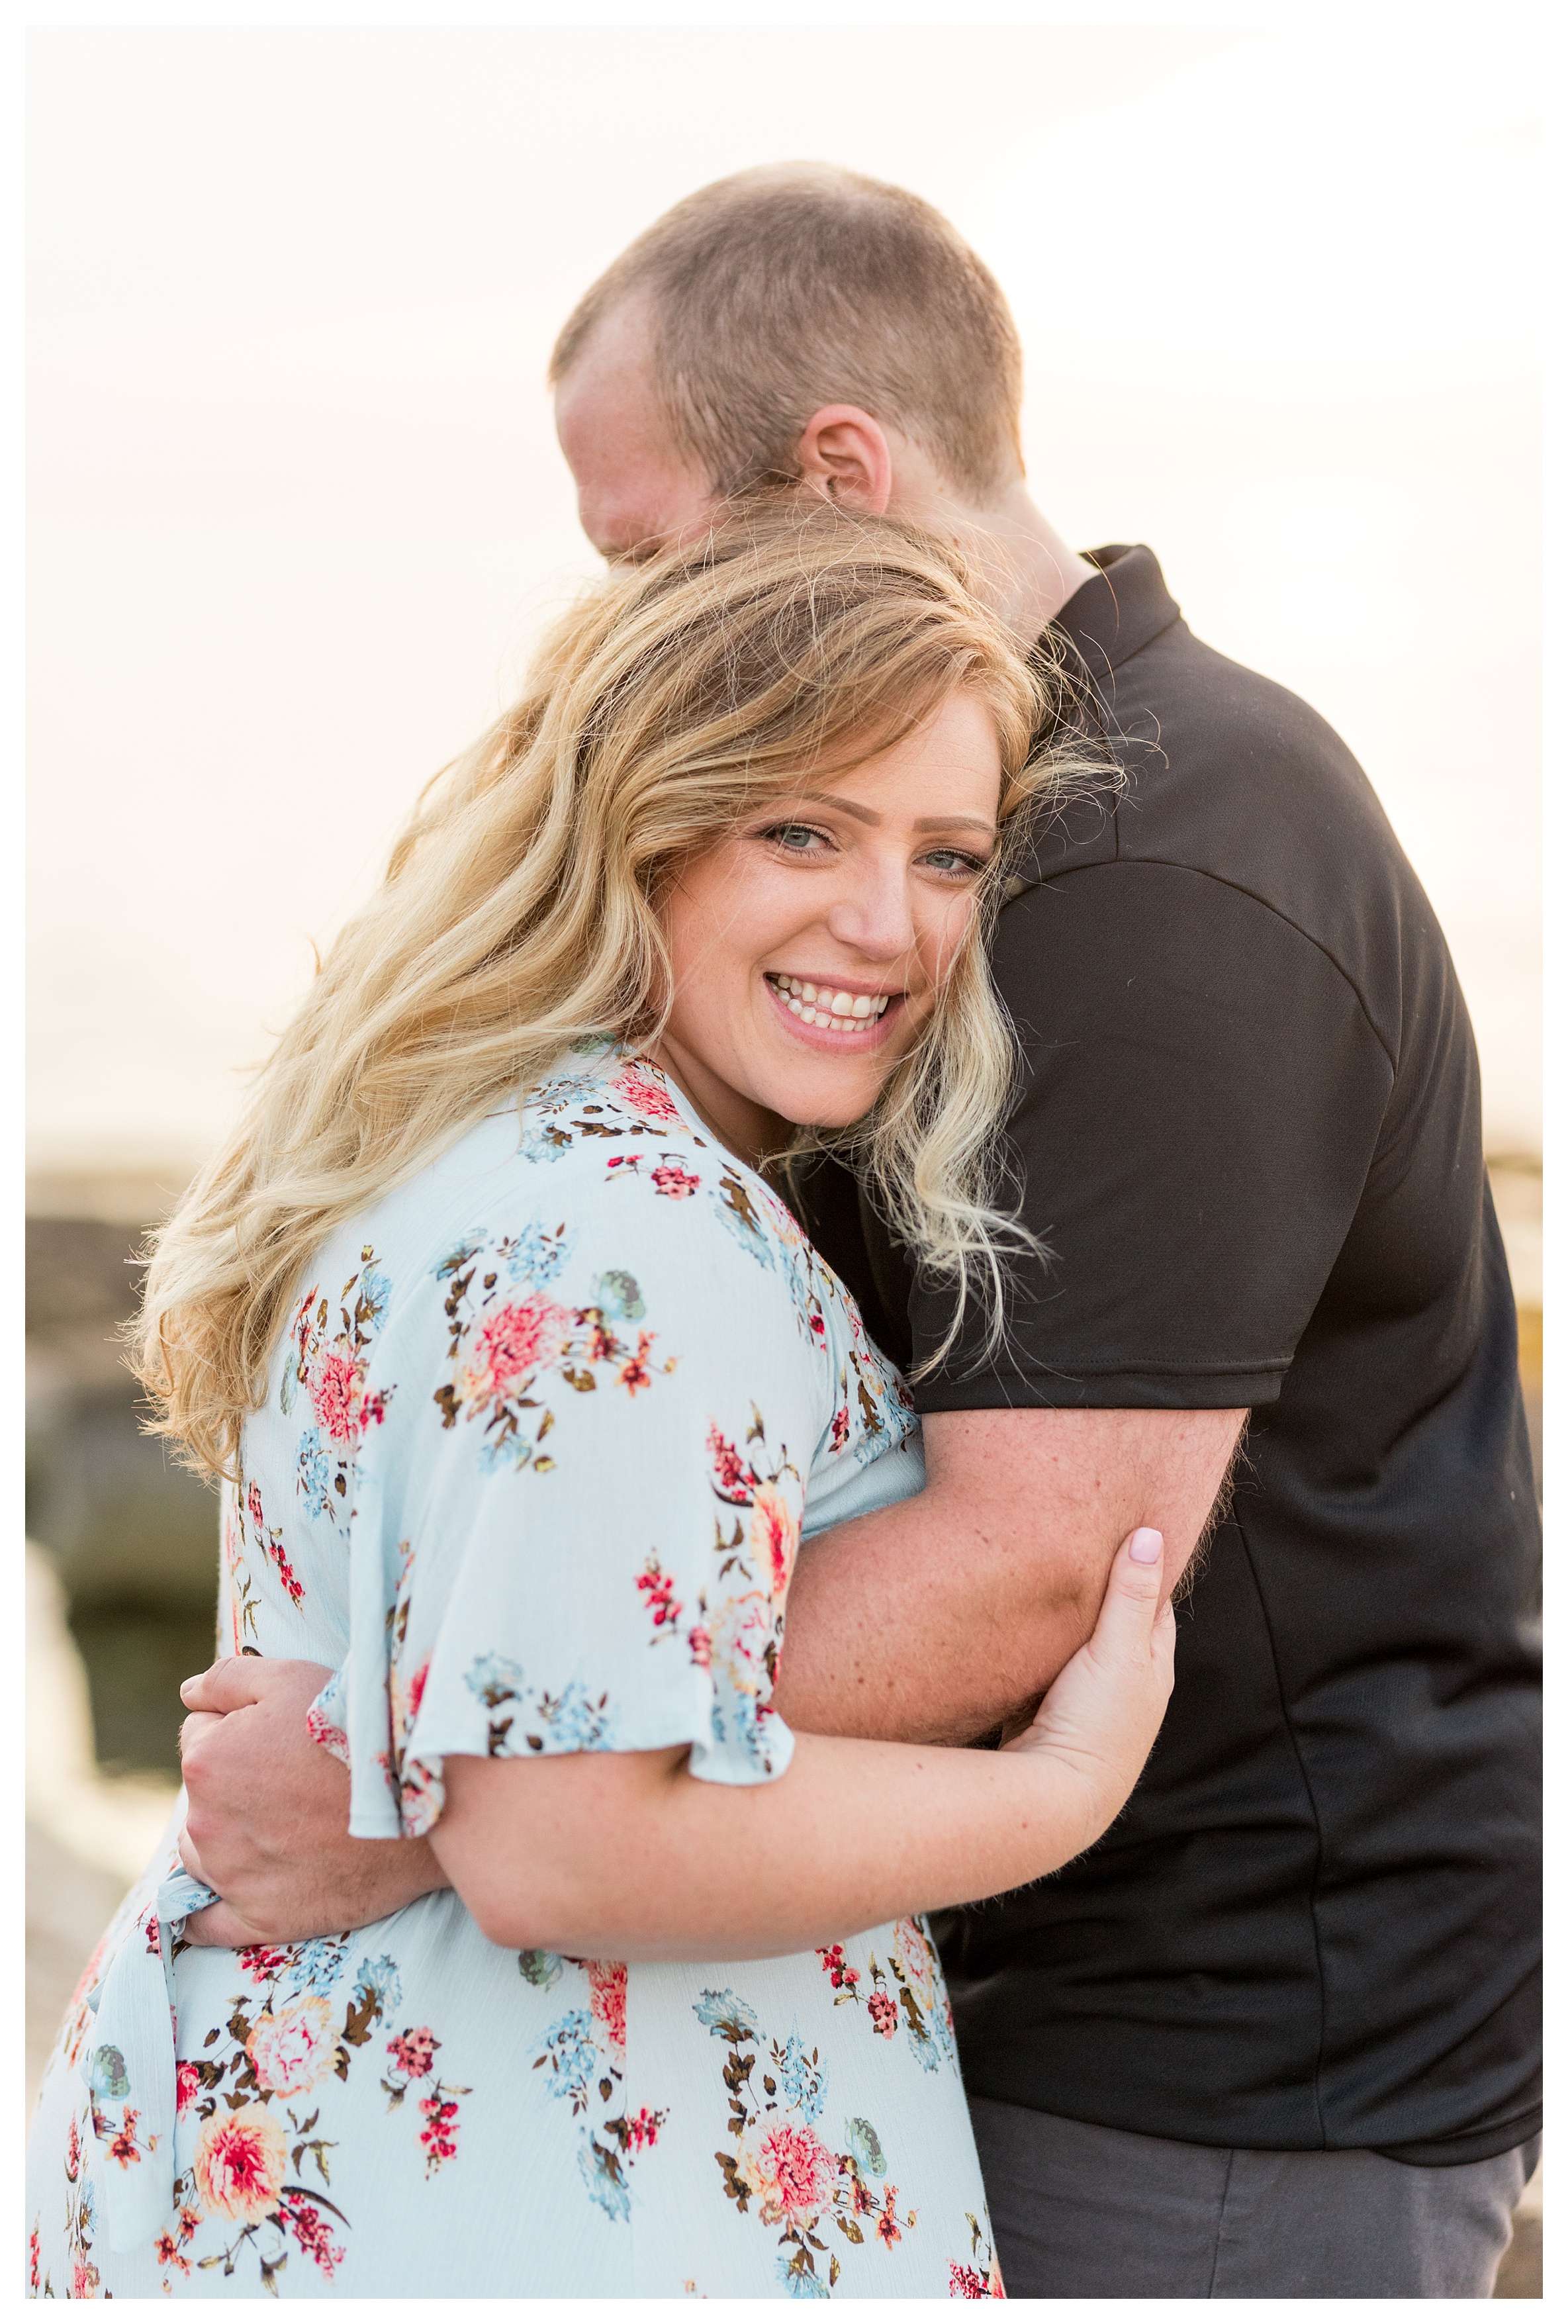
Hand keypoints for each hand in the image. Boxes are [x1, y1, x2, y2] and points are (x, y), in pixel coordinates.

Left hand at [177, 1657, 446, 1945]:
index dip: (237, 1729)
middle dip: (233, 1785)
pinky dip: (209, 1911)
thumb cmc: (358, 1731)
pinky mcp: (257, 1921)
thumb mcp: (293, 1678)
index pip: (197, 1736)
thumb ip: (227, 1678)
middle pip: (201, 1797)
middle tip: (292, 1781)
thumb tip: (187, 1695)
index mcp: (206, 1762)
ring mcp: (230, 1878)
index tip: (279, 1737)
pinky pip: (205, 1925)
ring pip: (202, 1852)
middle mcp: (205, 1824)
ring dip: (228, 1839)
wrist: (421, 1803)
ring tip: (287, 1825)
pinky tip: (227, 1896)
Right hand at [1003, 1527, 1175, 1853]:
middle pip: (1117, 1623)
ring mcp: (1089, 1704)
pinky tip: (1021, 1630)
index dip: (1141, 1564)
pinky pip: (1047, 1669)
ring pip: (1080, 1647)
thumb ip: (1131, 1595)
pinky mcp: (1052, 1717)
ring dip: (1069, 1620)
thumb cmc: (1094, 1724)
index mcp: (1153, 1665)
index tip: (1122, 1526)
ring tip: (1045, 1578)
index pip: (1154, 1600)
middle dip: (1101, 1588)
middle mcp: (1128, 1685)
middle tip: (1076, 1544)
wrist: (1054, 1798)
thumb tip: (1152, 1535)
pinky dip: (1042, 1647)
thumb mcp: (1118, 1650)